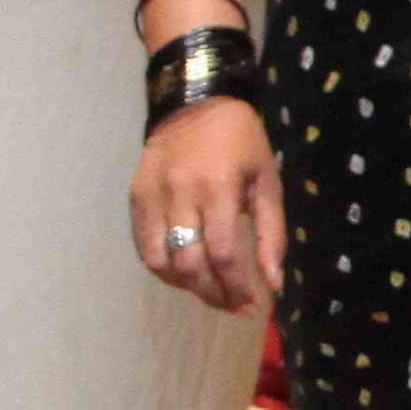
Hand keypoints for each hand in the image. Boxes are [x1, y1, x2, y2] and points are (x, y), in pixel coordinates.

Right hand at [132, 88, 279, 315]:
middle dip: (214, 294)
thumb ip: (272, 235)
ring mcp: (153, 196)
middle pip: (190, 264)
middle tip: (233, 306)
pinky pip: (143, 247)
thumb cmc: (241, 143)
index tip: (252, 307)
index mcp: (218, 188)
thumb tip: (274, 284)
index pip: (222, 255)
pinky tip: (184, 273)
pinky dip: (163, 269)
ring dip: (186, 286)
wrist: (195, 102)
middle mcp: (180, 194)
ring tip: (209, 290)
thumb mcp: (268, 182)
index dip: (237, 288)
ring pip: (160, 262)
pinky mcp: (136, 197)